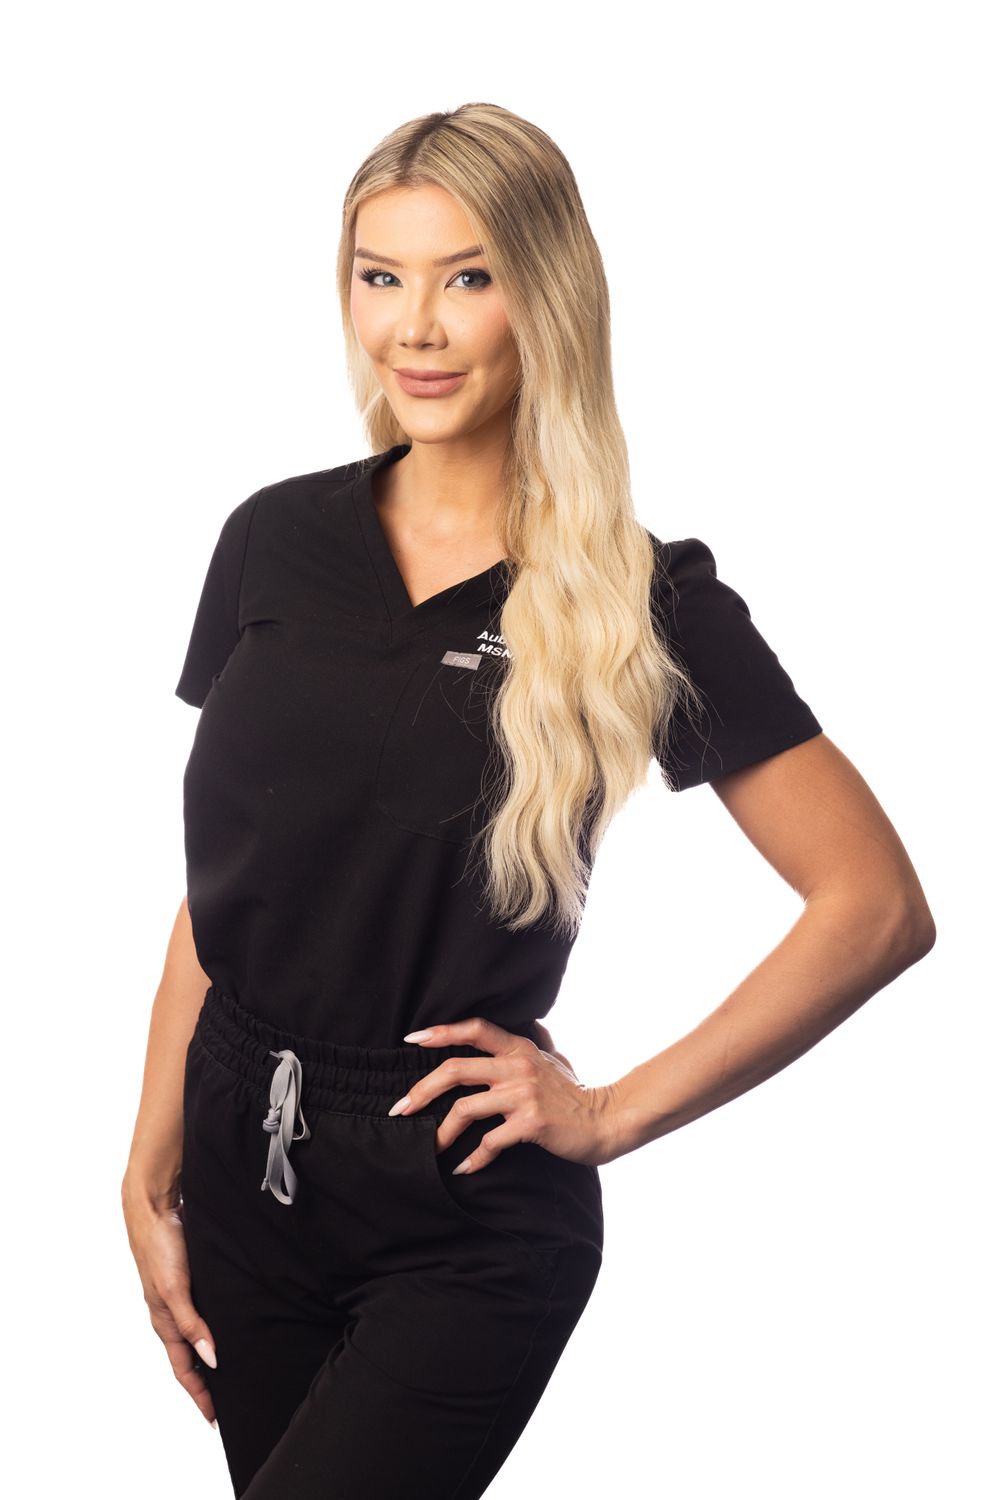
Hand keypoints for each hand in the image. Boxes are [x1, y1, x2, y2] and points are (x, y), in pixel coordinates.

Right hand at [121, 1184, 218, 1427]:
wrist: (155, 1205)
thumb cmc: (160, 1245)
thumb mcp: (176, 1288)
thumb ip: (192, 1323)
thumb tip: (211, 1358)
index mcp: (165, 1321)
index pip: (184, 1369)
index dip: (199, 1394)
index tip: (215, 1417)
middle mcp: (172, 1312)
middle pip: (190, 1356)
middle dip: (206, 1380)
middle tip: (227, 1399)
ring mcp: (181, 1295)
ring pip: (197, 1334)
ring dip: (210, 1354)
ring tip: (233, 1369)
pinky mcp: (191, 1278)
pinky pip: (204, 1311)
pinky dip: (214, 1326)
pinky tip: (230, 1325)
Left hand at [391, 1016, 617, 1172]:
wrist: (606, 1120)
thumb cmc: (577, 1092)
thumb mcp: (556, 1058)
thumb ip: (538, 1042)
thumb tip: (534, 1023)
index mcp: (519, 1047)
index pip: (474, 1029)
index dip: (441, 1031)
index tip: (411, 1038)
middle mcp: (518, 1066)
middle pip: (455, 1070)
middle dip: (421, 1090)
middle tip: (400, 1108)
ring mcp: (523, 1094)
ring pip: (465, 1109)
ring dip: (441, 1132)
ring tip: (431, 1146)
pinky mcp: (530, 1124)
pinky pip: (489, 1141)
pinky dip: (474, 1157)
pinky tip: (464, 1167)